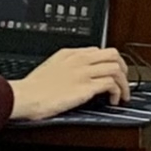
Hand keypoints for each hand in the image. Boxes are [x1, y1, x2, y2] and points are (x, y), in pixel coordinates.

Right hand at [9, 48, 131, 121]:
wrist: (26, 96)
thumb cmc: (32, 88)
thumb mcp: (49, 68)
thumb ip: (64, 67)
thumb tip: (73, 75)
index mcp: (70, 54)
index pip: (98, 50)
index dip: (108, 62)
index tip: (110, 71)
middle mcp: (80, 60)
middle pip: (113, 54)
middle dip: (123, 67)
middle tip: (123, 79)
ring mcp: (84, 72)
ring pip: (116, 68)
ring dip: (124, 83)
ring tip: (123, 94)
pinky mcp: (86, 87)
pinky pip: (111, 84)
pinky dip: (118, 92)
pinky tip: (114, 100)